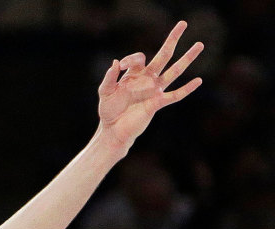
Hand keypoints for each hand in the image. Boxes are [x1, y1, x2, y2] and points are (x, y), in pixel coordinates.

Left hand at [97, 20, 203, 148]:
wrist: (113, 129)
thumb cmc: (109, 110)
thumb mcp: (104, 92)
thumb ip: (109, 78)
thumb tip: (116, 62)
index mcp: (134, 74)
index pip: (138, 57)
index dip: (130, 58)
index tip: (120, 66)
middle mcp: (147, 79)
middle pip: (163, 55)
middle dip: (172, 39)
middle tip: (183, 23)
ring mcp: (154, 90)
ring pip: (174, 71)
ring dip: (187, 58)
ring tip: (199, 44)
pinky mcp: (157, 103)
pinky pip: (175, 95)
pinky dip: (186, 89)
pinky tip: (198, 80)